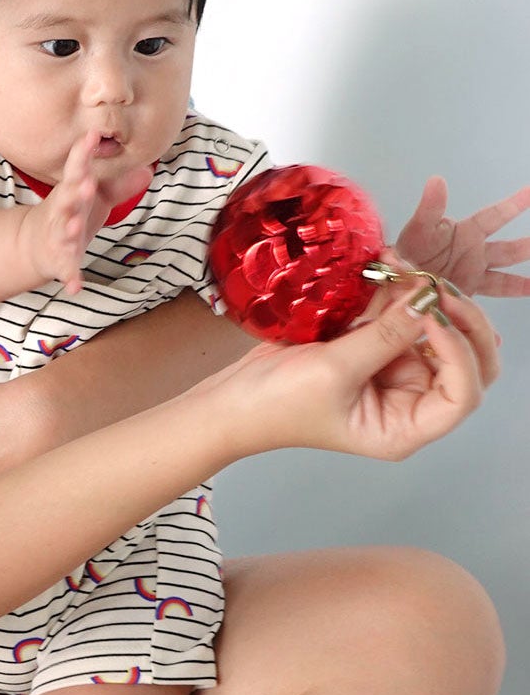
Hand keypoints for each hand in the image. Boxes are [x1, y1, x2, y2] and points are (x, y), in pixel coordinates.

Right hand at [19, 133, 151, 293]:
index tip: (92, 135)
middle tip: (87, 182)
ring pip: (63, 232)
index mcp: (72, 190)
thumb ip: (120, 185)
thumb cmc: (72, 212)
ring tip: (76, 229)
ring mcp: (58, 235)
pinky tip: (75, 287)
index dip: (83, 153)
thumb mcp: (96, 196)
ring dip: (69, 230)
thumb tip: (148, 169)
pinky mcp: (58, 260)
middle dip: (76, 192)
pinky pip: (65, 269)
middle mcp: (63, 210)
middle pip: (68, 199)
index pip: (77, 168)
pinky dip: (70, 277)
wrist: (34, 243)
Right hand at [201, 282, 497, 461]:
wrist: (231, 401)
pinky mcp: (372, 349)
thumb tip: (426, 299)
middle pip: (463, 361)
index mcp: (403, 428)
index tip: (433, 317)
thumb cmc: (275, 405)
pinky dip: (398, 292)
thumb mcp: (333, 371)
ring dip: (424, 296)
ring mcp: (391, 374)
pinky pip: (401, 317)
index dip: (461, 354)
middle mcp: (407, 403)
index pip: (462, 394)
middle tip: (432, 286)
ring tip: (400, 266)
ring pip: (435, 331)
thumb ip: (385, 335)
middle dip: (455, 320)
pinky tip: (387, 267)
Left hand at [396, 175, 529, 296]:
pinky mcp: (464, 295)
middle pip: (511, 250)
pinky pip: (485, 301)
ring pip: (504, 279)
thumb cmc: (404, 248)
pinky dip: (501, 305)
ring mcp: (471, 275)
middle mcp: (474, 254)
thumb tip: (437, 180)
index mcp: (466, 233)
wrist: (390, 277)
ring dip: (522, 282)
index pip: (497, 216)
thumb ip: (430, 208)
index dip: (516, 204)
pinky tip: (516, 309)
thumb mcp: (418, 228)